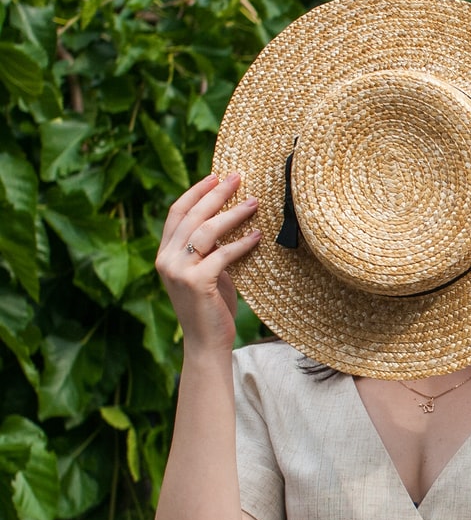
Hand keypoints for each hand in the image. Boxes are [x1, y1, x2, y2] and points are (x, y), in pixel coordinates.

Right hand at [155, 172, 261, 353]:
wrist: (206, 343)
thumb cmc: (211, 307)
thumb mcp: (205, 272)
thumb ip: (208, 250)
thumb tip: (227, 221)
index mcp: (164, 254)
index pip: (177, 213)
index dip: (196, 192)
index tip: (215, 176)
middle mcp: (166, 260)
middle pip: (191, 216)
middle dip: (216, 194)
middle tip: (237, 177)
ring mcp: (178, 271)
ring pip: (206, 231)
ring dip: (232, 214)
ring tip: (254, 202)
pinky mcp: (196, 282)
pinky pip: (222, 255)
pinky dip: (241, 244)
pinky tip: (258, 236)